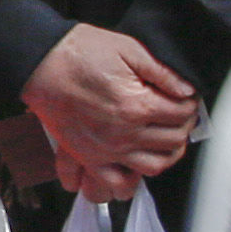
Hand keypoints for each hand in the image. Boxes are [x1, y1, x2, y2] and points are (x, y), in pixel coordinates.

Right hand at [17, 23, 201, 201]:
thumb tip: (186, 88)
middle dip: (184, 125)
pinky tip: (138, 160)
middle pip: (173, 140)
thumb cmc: (78, 52)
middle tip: (181, 113)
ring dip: (168, 153)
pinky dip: (133, 179)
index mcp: (137, 105)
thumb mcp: (127, 48)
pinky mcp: (89, 157)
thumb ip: (161, 71)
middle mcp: (124, 133)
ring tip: (167, 137)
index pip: (181, 114)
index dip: (190, 103)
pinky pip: (118, 183)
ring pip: (155, 165)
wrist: (40, 63)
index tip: (187, 97)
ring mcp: (106, 149)